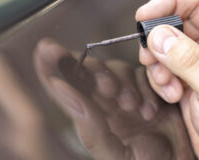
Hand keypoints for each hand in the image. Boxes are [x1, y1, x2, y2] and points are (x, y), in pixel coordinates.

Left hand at [34, 38, 194, 159]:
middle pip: (89, 70)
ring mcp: (126, 94)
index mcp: (88, 115)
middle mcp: (103, 102)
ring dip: (124, 83)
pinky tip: (150, 110)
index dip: (51, 64)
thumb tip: (59, 86)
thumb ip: (87, 122)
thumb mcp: (112, 152)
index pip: (61, 84)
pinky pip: (142, 74)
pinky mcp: (148, 89)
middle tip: (108, 90)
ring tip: (132, 106)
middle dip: (96, 73)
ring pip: (116, 68)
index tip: (48, 49)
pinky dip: (146, 87)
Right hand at [136, 0, 198, 159]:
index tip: (145, 15)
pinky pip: (162, 69)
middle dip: (158, 39)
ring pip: (164, 47)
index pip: (198, 4)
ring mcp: (197, 65)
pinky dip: (159, 80)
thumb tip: (160, 36)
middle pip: (176, 24)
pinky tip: (172, 95)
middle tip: (150, 54)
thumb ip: (190, 61)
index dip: (169, 3)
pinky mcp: (185, 81)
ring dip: (158, 64)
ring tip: (168, 84)